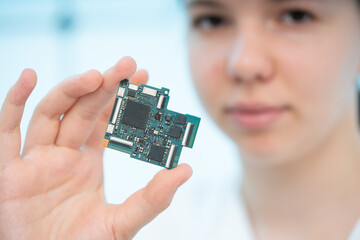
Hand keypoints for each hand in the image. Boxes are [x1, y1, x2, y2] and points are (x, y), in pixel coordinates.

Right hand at [0, 57, 191, 239]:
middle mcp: (61, 156)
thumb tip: (186, 170)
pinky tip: (29, 78)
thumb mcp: (122, 222)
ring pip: (50, 113)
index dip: (121, 98)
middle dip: (103, 86)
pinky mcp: (9, 172)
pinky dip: (13, 102)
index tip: (141, 75)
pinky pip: (6, 132)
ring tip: (95, 76)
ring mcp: (35, 161)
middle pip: (81, 110)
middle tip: (126, 66)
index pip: (105, 121)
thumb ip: (152, 198)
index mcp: (87, 163)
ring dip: (70, 91)